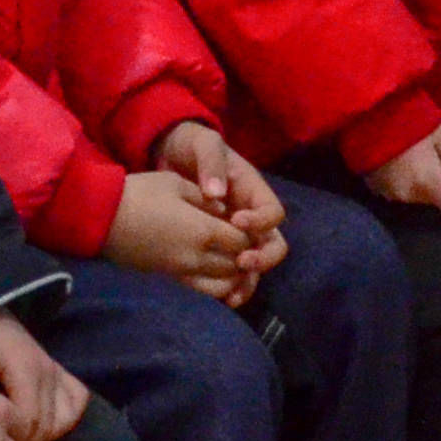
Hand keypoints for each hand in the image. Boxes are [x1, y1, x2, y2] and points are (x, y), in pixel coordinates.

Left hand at [0, 314, 89, 440]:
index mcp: (25, 364)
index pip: (28, 421)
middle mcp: (48, 368)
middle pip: (44, 425)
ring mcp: (57, 370)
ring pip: (60, 421)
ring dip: (37, 439)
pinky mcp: (61, 373)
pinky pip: (76, 403)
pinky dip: (60, 422)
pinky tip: (37, 428)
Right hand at [105, 159, 259, 303]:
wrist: (102, 218)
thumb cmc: (140, 194)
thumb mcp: (176, 184)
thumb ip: (205, 198)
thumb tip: (223, 209)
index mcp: (203, 232)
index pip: (242, 241)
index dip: (248, 233)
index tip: (242, 220)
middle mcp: (198, 258)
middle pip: (236, 265)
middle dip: (242, 253)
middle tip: (238, 237)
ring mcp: (182, 272)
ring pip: (222, 283)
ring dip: (230, 271)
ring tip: (226, 254)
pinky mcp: (169, 278)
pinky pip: (202, 288)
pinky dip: (213, 282)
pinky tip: (208, 266)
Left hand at [161, 121, 289, 286]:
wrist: (167, 154)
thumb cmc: (192, 145)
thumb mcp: (203, 143)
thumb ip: (211, 163)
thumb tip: (217, 194)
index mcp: (253, 191)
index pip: (272, 213)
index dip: (260, 221)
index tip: (237, 222)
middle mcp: (250, 216)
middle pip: (272, 244)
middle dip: (262, 258)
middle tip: (241, 263)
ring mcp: (234, 234)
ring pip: (254, 264)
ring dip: (247, 281)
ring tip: (231, 296)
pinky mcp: (216, 246)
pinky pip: (229, 271)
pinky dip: (227, 285)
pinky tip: (216, 297)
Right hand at [364, 121, 440, 221]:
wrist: (368, 112)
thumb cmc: (410, 120)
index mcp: (428, 182)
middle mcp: (408, 195)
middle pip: (438, 202)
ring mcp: (389, 195)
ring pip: (420, 196)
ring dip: (426, 184)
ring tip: (419, 158)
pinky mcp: (376, 190)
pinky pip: (402, 192)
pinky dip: (408, 182)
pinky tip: (403, 162)